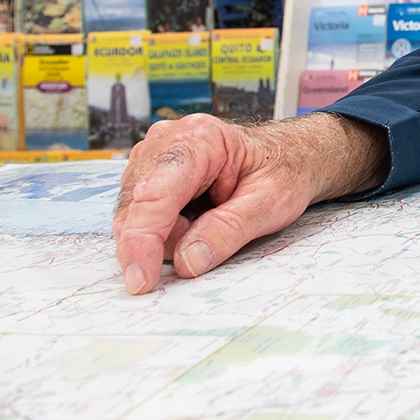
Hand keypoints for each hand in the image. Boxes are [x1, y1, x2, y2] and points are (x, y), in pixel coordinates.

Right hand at [110, 111, 388, 294]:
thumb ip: (229, 231)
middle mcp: (166, 141)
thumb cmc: (281, 172)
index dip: (142, 240)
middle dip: (163, 241)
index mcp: (199, 139)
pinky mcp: (146, 174)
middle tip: (210, 243)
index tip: (140, 280)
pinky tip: (194, 222)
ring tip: (210, 223)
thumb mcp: (270, 204)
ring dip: (166, 237)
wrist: (285, 155)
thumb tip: (187, 262)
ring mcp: (151, 156)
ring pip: (134, 216)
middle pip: (138, 208)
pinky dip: (164, 232)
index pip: (156, 193)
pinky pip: (138, 217)